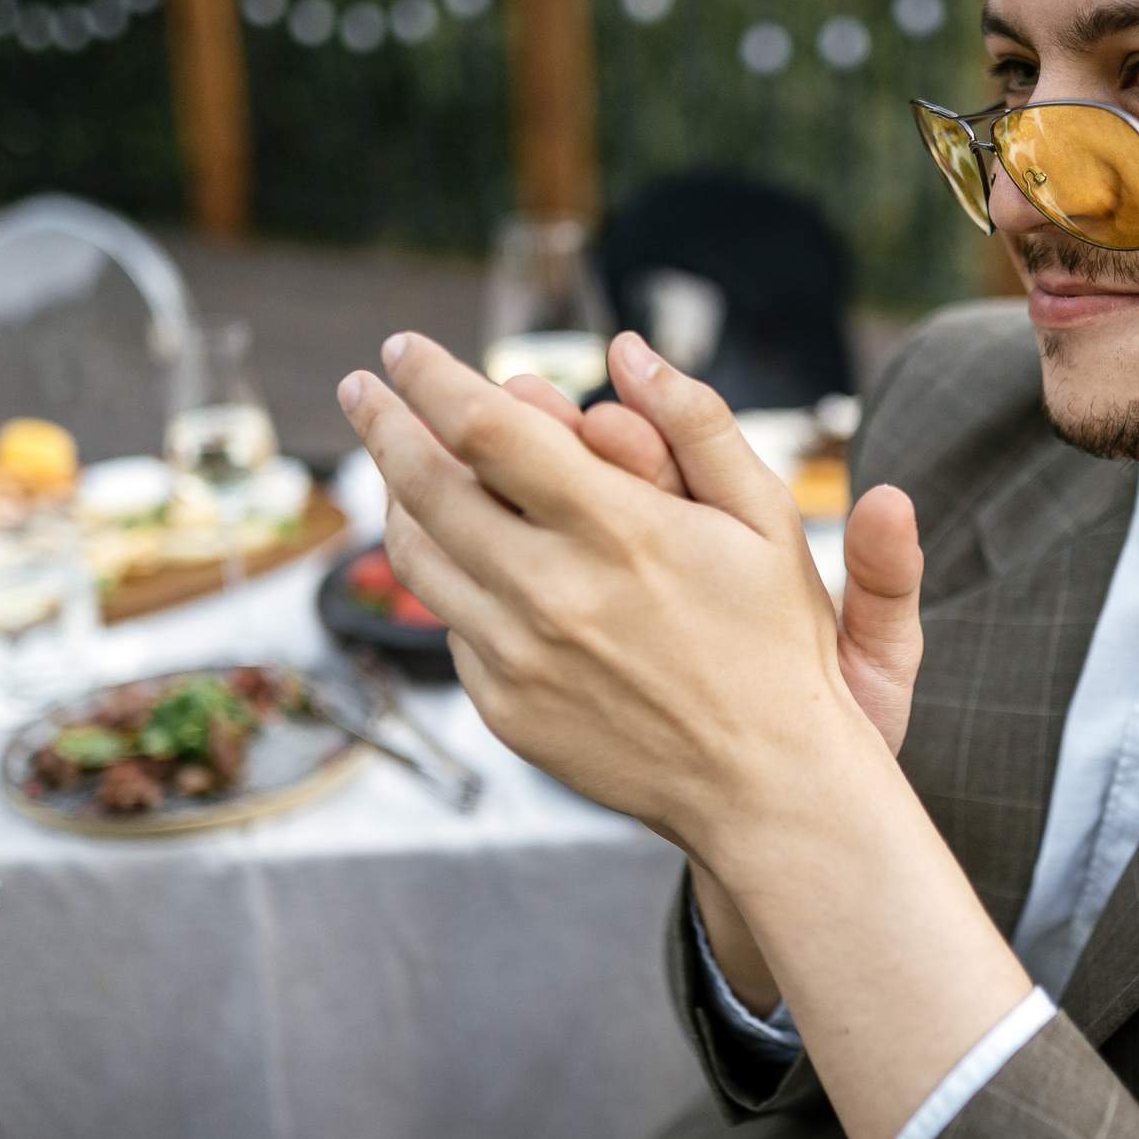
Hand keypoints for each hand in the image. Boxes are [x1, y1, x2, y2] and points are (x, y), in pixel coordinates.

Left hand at [344, 330, 1030, 1138]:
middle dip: (383, 421)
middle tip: (360, 387)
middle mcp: (551, 591)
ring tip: (390, 463)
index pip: (484, 427)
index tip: (403, 350)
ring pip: (418, 556)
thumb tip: (629, 350)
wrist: (766, 788)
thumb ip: (698, 423)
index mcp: (615, 529)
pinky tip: (459, 555)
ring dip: (392, 495)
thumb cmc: (777, 646)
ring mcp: (518, 656)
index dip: (430, 377)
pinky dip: (447, 576)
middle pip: (425, 482)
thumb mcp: (765, 520)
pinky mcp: (504, 707)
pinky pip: (451, 624)